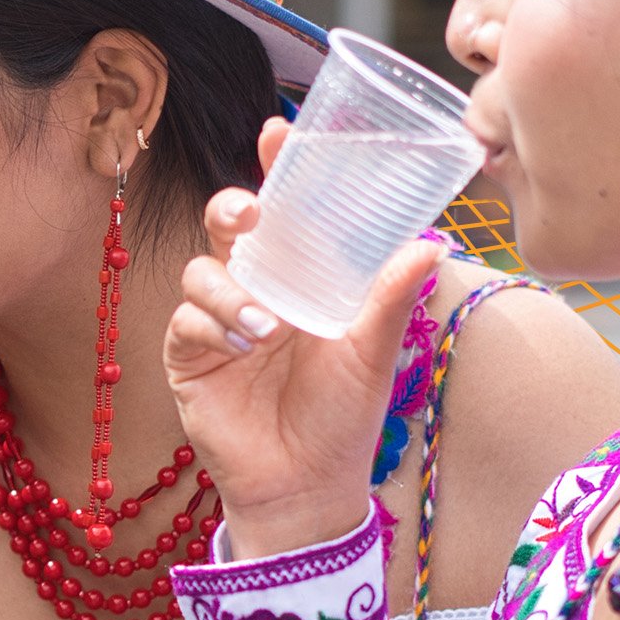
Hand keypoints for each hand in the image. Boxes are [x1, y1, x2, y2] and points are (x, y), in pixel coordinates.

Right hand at [167, 117, 440, 561]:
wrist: (309, 487)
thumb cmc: (343, 418)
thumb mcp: (374, 353)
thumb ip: (391, 298)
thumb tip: (432, 242)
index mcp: (298, 277)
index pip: (283, 209)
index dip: (275, 168)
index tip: (279, 132)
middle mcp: (254, 289)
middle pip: (227, 227)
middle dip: (231, 208)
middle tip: (252, 215)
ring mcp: (217, 322)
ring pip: (200, 272)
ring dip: (229, 289)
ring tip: (265, 327)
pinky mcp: (190, 358)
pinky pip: (186, 323)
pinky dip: (212, 326)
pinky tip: (243, 347)